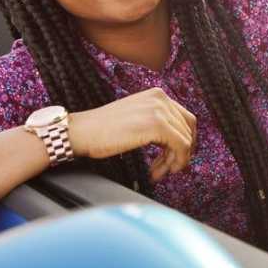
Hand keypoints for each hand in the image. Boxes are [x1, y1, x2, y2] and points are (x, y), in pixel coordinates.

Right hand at [66, 87, 197, 181]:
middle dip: (180, 153)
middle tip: (167, 169)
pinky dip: (174, 162)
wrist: (80, 132)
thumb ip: (157, 122)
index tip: (173, 158)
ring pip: (185, 140)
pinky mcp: (156, 125)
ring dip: (174, 161)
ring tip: (158, 172)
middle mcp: (161, 98)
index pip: (185, 119)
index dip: (184, 141)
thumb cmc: (102, 131)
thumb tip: (179, 142)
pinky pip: (180, 146)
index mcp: (157, 95)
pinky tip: (156, 172)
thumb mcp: (136, 118)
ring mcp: (159, 110)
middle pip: (188, 129)